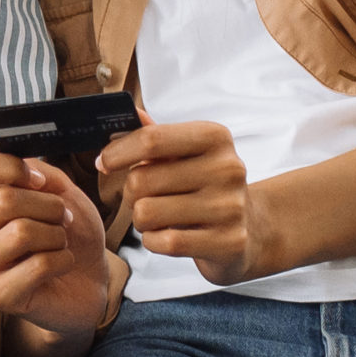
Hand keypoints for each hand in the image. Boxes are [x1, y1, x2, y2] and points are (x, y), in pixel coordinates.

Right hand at [0, 147, 110, 334]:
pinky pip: (38, 265)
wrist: (89, 278)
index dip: (10, 166)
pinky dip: (63, 260)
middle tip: (64, 217)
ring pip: (21, 233)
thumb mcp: (57, 189)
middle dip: (50, 206)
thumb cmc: (68, 230)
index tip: (39, 180)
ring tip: (61, 241)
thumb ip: (30, 167)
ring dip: (57, 235)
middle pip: (3, 200)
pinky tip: (61, 265)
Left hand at [96, 120, 267, 285]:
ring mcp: (231, 206)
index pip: (151, 139)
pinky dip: (154, 240)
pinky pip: (164, 242)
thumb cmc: (204, 184)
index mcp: (215, 137)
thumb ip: (153, 135)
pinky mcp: (229, 241)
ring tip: (159, 216)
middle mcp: (227, 168)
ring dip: (141, 219)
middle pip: (141, 179)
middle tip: (143, 196)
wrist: (251, 227)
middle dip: (130, 192)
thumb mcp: (184, 153)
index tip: (104, 162)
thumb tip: (130, 113)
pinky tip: (167, 235)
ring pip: (146, 212)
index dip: (117, 152)